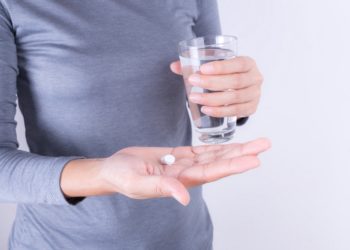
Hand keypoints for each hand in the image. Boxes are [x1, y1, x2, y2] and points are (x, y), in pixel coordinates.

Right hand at [99, 138, 270, 205]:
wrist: (114, 169)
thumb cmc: (122, 177)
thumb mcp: (138, 183)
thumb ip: (161, 188)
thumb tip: (184, 198)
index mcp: (180, 181)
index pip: (212, 172)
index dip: (233, 165)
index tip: (253, 159)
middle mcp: (187, 174)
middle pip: (220, 163)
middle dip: (242, 154)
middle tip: (264, 145)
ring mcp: (184, 164)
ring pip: (214, 155)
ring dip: (235, 148)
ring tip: (255, 142)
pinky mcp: (178, 156)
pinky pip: (201, 150)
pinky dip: (217, 146)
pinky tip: (230, 142)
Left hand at [170, 57, 262, 117]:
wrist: (240, 88)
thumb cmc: (226, 75)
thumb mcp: (215, 67)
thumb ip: (194, 64)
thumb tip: (174, 66)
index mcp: (248, 63)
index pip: (238, 64)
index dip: (221, 67)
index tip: (202, 69)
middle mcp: (255, 78)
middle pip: (235, 82)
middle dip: (212, 82)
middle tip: (193, 81)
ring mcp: (255, 95)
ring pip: (235, 98)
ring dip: (213, 99)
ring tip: (194, 98)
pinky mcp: (251, 108)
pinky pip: (236, 112)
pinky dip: (220, 111)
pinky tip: (206, 110)